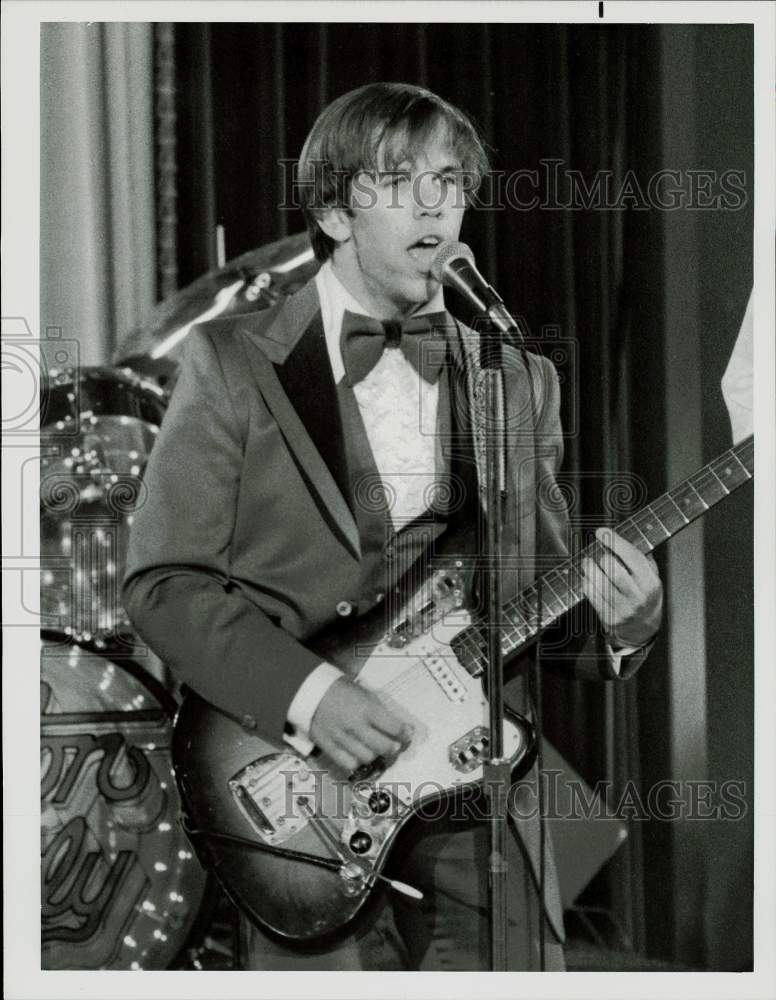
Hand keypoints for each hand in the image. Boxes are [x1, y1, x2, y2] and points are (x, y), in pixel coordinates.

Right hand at [309, 677, 413, 772]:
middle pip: (383, 747)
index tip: (407, 733)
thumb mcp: (363, 692)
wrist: (310, 692)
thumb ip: (379, 709)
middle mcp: (355, 726)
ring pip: (367, 757)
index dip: (405, 732)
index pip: (394, 727)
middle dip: (393, 747)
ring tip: (376, 749)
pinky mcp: (329, 747)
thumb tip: (396, 723)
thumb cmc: (340, 689)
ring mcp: (341, 738)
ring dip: (376, 755)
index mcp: (366, 708)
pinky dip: (357, 761)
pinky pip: (348, 763)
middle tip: (395, 744)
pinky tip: (360, 754)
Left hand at [581, 527, 662, 649]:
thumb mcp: (652, 577)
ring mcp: (623, 608)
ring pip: (599, 582)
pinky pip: (591, 595)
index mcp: (650, 582)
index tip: (602, 532)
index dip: (615, 541)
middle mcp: (638, 596)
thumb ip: (641, 557)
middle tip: (598, 552)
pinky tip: (588, 578)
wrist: (643, 629)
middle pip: (613, 568)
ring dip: (589, 567)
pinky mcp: (609, 617)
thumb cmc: (645, 597)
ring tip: (588, 562)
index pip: (632, 556)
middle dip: (602, 556)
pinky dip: (586, 582)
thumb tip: (623, 536)